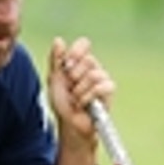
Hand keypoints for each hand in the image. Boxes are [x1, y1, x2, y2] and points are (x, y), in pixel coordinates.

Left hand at [47, 37, 115, 164]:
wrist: (70, 124)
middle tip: (70, 89)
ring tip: (77, 99)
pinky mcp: (109, 92)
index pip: (84, 44)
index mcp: (79, 62)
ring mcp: (102, 79)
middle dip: (74, 77)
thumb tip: (59, 40)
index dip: (76, 52)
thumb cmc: (63, 104)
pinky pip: (102, 87)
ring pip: (94, 75)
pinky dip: (89, 97)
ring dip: (80, 91)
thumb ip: (56, 60)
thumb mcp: (54, 80)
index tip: (66, 65)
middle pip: (88, 60)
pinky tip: (84, 104)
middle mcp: (93, 68)